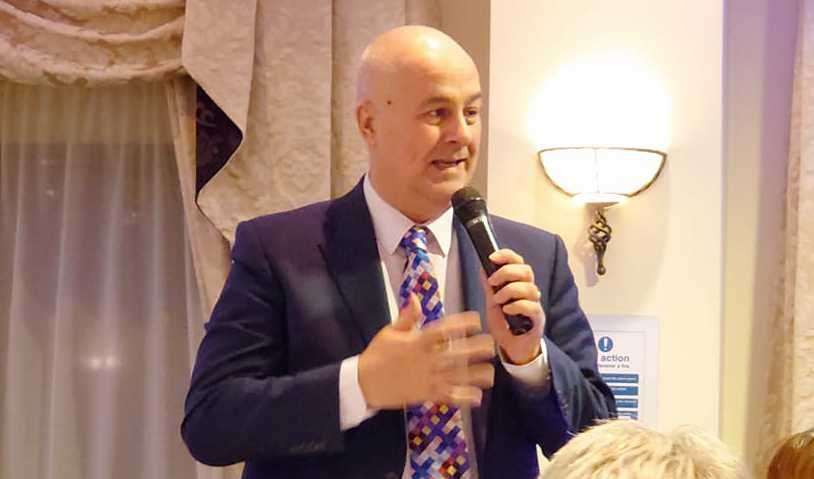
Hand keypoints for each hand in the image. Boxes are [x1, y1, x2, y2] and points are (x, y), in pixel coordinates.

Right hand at [357, 294, 495, 408]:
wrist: (363, 383)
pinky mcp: (426, 395)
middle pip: (457, 354)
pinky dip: (463, 397)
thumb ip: (407, 316)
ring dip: (476, 375)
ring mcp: (427, 379)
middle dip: (476, 349)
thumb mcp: (389, 331)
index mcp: (417, 342)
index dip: (462, 324)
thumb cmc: (377, 355)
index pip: (444, 330)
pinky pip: (448, 396)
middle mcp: (426, 360)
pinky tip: (477, 397)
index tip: (476, 320)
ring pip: (457, 377)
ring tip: (490, 373)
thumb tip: (415, 296)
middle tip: (491, 345)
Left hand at [483, 249, 544, 364]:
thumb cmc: (505, 324)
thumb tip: (483, 268)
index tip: (492, 257)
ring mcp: (535, 305)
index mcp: (519, 284)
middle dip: (507, 272)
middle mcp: (530, 291)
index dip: (507, 256)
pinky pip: (532, 306)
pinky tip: (507, 310)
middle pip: (526, 270)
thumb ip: (489, 286)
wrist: (512, 347)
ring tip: (498, 300)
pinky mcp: (538, 319)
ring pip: (529, 287)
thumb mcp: (492, 303)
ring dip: (509, 291)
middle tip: (493, 282)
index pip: (518, 262)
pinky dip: (517, 305)